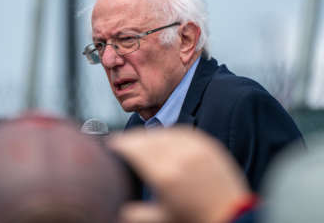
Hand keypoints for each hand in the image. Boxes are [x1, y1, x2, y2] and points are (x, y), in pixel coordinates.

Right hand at [109, 127, 251, 222]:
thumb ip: (134, 214)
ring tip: (142, 142)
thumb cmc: (198, 220)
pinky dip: (169, 134)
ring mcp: (195, 148)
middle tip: (124, 144)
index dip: (119, 143)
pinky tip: (165, 140)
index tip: (112, 144)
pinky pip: (182, 132)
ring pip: (163, 133)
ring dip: (149, 136)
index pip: (133, 148)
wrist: (232, 217)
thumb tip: (118, 208)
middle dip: (131, 139)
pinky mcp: (207, 145)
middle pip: (146, 138)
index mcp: (164, 175)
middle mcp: (179, 157)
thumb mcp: (161, 220)